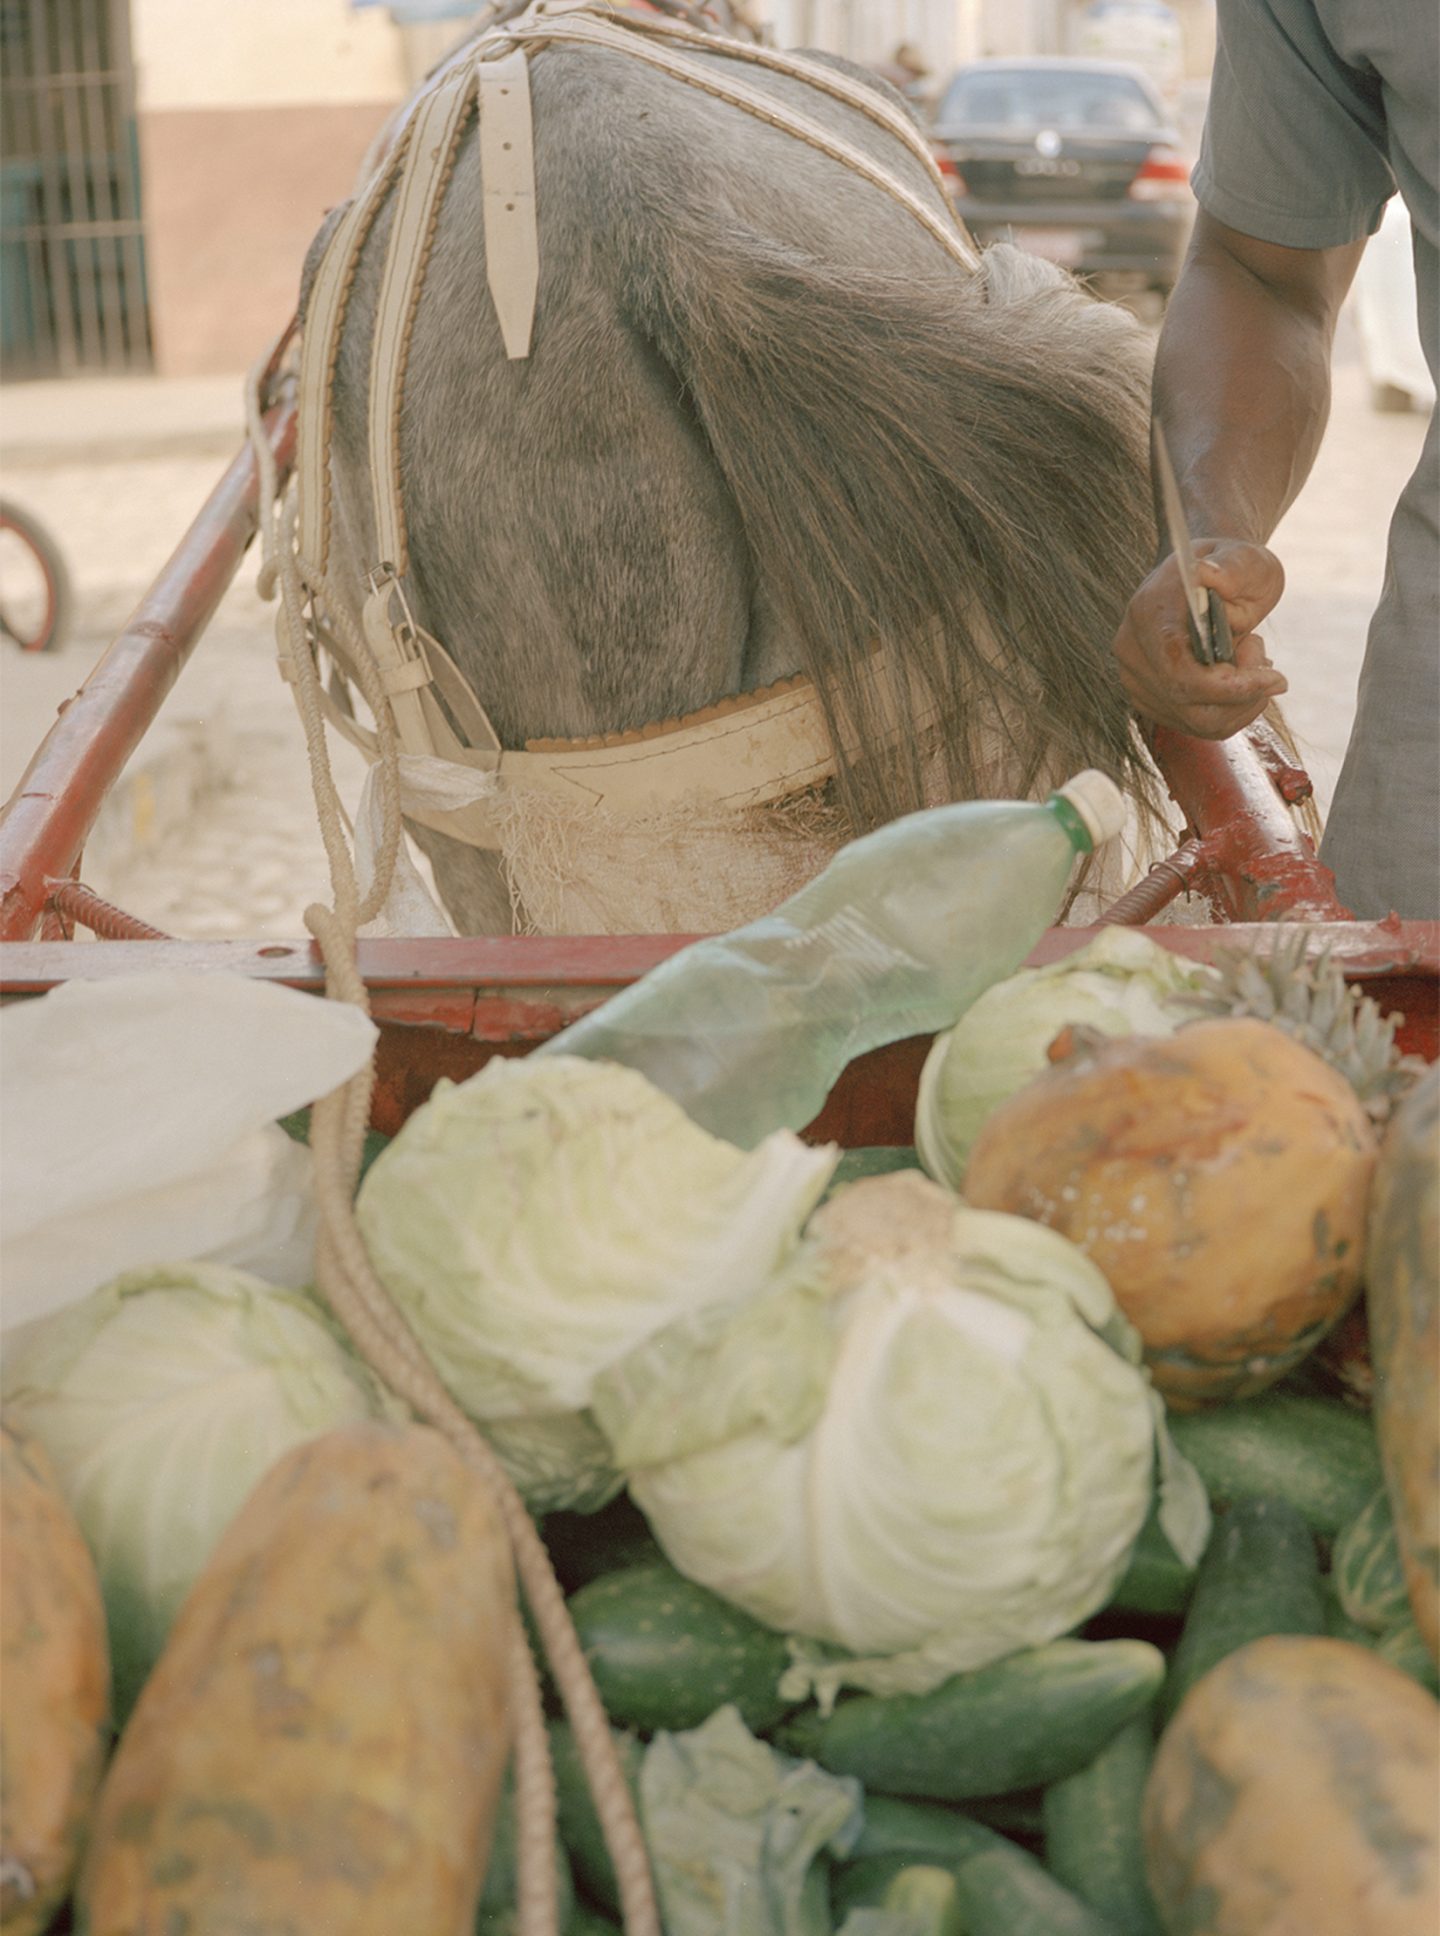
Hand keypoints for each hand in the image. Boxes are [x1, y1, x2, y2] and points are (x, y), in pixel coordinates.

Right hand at [1112, 539, 1288, 738]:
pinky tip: (1240, 679)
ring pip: (1198, 722)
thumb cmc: (1230, 568)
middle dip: (1241, 692)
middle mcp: (1132, 650)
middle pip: (1187, 702)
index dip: (1228, 685)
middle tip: (1262, 657)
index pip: (1177, 668)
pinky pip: (1200, 727)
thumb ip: (1233, 566)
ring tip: (1250, 660)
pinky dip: (1233, 711)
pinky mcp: (1151, 701)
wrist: (1203, 581)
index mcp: (1148, 610)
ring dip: (1241, 702)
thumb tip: (1213, 575)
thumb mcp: (1245, 558)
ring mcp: (1136, 680)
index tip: (1275, 678)